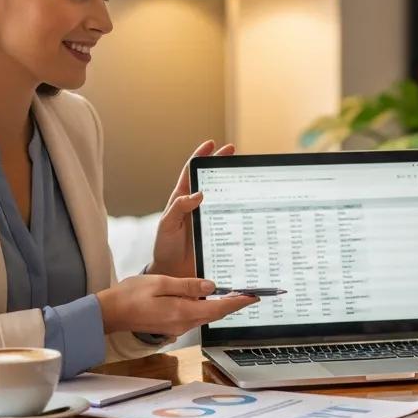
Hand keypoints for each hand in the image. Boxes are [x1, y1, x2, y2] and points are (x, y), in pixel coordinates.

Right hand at [95, 274, 256, 337]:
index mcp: (183, 312)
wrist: (109, 313)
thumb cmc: (131, 295)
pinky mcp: (172, 324)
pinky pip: (196, 315)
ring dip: (222, 306)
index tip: (254, 297)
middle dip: (234, 304)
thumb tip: (212, 286)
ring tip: (237, 294)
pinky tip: (211, 298)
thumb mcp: (161, 283)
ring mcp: (177, 326)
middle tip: (251, 293)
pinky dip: (208, 307)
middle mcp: (183, 323)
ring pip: (206, 315)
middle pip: (215, 313)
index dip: (238, 303)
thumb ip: (188, 285)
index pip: (218, 308)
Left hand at [149, 140, 234, 278]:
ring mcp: (209, 218)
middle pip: (211, 179)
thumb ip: (179, 208)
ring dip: (233, 183)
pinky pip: (231, 217)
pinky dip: (240, 209)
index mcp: (182, 201)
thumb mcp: (167, 225)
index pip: (191, 173)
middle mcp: (197, 206)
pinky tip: (251, 203)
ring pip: (223, 195)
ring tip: (244, 171)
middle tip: (232, 150)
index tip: (210, 144)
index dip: (200, 157)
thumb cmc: (166, 248)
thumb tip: (198, 193)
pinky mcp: (219, 231)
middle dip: (220, 163)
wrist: (173, 273)